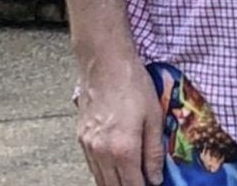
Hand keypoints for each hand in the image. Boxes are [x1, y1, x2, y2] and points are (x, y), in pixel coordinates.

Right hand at [74, 61, 164, 185]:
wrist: (105, 63)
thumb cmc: (133, 85)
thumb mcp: (154, 118)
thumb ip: (154, 152)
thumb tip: (155, 178)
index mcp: (123, 150)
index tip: (153, 185)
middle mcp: (101, 153)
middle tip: (143, 181)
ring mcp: (88, 147)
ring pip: (100, 180)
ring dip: (115, 184)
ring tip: (132, 177)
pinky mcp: (81, 138)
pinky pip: (92, 166)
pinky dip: (104, 173)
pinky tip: (115, 168)